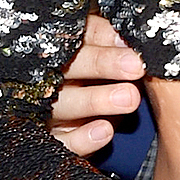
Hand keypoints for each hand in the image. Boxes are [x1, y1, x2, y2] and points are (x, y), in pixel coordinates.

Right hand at [50, 13, 145, 156]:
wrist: (70, 114)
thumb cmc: (85, 69)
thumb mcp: (91, 44)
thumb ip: (103, 36)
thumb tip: (123, 37)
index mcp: (54, 52)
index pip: (71, 42)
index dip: (101, 47)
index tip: (133, 56)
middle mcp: (45, 80)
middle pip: (67, 69)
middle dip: (102, 65)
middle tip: (136, 68)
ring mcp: (44, 112)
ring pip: (63, 105)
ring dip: (96, 100)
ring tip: (128, 98)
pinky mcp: (49, 142)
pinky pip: (61, 143)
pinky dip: (82, 139)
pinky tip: (104, 131)